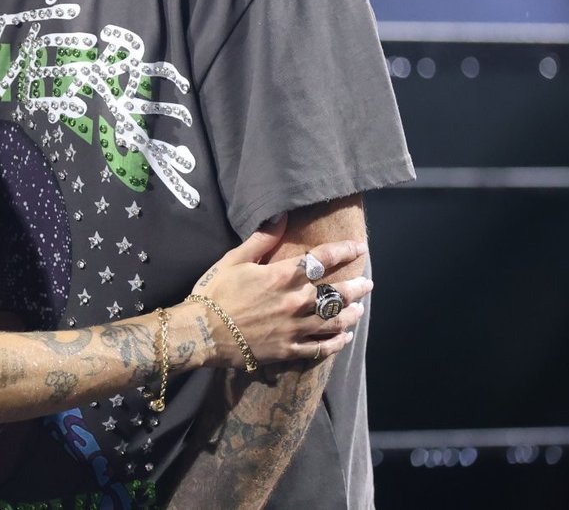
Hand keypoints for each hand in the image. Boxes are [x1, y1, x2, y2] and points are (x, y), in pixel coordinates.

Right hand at [190, 214, 371, 366]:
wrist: (201, 333)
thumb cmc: (215, 292)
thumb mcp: (234, 260)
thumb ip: (261, 239)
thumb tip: (282, 217)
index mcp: (283, 276)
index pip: (322, 260)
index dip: (344, 251)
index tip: (359, 247)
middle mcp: (296, 302)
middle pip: (337, 293)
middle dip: (356, 287)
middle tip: (367, 284)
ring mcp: (295, 328)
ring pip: (334, 321)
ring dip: (351, 314)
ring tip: (359, 310)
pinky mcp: (290, 350)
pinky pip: (322, 348)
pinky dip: (337, 342)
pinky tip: (344, 337)